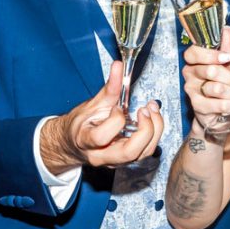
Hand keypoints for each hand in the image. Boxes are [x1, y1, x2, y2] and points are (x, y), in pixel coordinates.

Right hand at [41, 61, 164, 170]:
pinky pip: (146, 151)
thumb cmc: (81, 125)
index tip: (118, 107)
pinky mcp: (127, 160)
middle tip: (145, 110)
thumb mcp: (91, 105)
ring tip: (152, 110)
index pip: (101, 137)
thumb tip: (118, 67)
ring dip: (154, 130)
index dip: (115, 120)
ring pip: (143, 154)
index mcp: (86, 141)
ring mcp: (116, 161)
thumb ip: (108, 88)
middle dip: (145, 129)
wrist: (75, 144)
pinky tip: (151, 118)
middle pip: (129, 152)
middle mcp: (102, 156)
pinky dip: (154, 133)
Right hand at [181, 26, 229, 129]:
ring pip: (217, 88)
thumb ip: (228, 48)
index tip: (227, 58)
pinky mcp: (197, 107)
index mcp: (195, 60)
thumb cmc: (228, 85)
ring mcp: (192, 91)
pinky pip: (220, 104)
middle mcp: (190, 74)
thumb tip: (226, 29)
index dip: (211, 55)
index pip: (193, 53)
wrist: (229, 111)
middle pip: (211, 70)